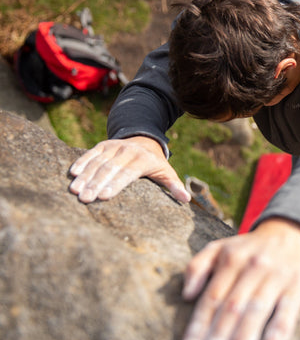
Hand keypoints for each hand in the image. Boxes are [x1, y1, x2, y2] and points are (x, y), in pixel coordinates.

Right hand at [68, 136, 189, 202]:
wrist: (145, 139)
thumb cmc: (155, 163)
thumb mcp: (167, 172)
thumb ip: (174, 186)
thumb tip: (187, 199)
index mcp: (144, 160)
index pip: (128, 173)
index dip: (116, 184)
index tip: (104, 196)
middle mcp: (128, 151)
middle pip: (110, 169)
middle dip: (96, 184)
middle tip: (84, 199)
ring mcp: (114, 146)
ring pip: (98, 162)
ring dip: (85, 176)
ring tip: (75, 191)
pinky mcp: (103, 145)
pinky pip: (90, 153)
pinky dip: (81, 162)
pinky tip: (72, 174)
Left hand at [180, 218, 299, 339]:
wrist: (291, 231)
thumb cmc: (250, 248)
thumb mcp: (220, 247)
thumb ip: (197, 266)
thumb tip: (186, 295)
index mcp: (230, 260)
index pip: (211, 299)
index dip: (199, 327)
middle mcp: (252, 268)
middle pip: (231, 308)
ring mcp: (276, 276)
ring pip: (256, 310)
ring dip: (243, 339)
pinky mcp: (299, 284)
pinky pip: (289, 307)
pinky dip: (281, 325)